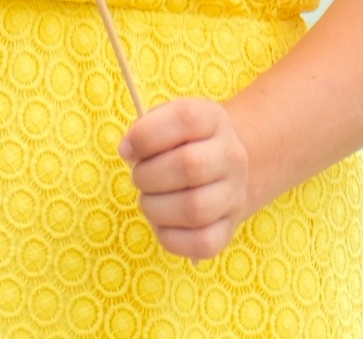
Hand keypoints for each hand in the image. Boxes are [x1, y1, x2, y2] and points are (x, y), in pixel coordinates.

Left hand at [119, 96, 253, 259]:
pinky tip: (162, 223)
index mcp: (213, 120)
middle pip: (190, 165)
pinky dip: (170, 238)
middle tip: (138, 178)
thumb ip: (144, 129)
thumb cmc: (180, 144)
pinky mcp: (229, 230)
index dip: (146, 135)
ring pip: (195, 208)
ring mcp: (235, 195)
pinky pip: (201, 243)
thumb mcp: (167, 121)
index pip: (185, 119)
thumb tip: (128, 151)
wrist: (221, 171)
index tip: (127, 149)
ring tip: (149, 200)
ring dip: (155, 207)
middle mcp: (232, 156)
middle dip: (148, 175)